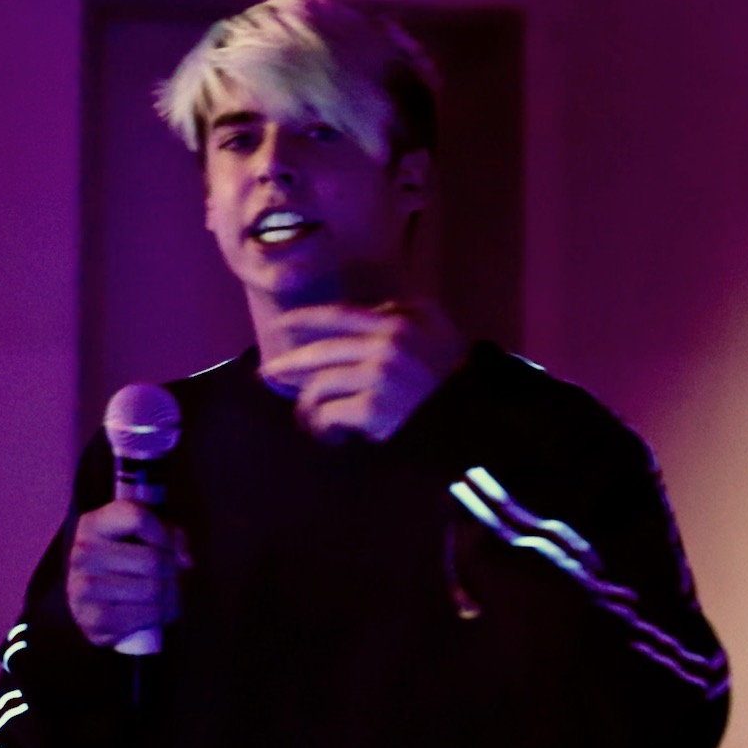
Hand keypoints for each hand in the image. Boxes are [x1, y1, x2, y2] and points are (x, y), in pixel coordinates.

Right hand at [66, 500, 190, 647]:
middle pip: (153, 560)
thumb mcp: (150, 533)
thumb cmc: (130, 556)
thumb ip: (172, 535)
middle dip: (174, 570)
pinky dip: (163, 614)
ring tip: (172, 592)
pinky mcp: (92, 620)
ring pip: (153, 590)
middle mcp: (82, 553)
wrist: (97, 597)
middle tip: (176, 574)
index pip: (138, 518)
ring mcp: (83, 588)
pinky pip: (145, 616)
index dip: (164, 533)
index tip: (168, 545)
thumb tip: (185, 561)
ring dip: (173, 594)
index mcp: (93, 524)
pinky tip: (162, 609)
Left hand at [260, 299, 464, 441]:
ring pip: (320, 387)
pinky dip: (325, 427)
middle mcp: (386, 345)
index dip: (306, 319)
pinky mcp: (373, 410)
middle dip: (289, 365)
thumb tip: (370, 312)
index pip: (340, 315)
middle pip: (321, 353)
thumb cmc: (458, 378)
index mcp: (399, 323)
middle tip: (268, 374)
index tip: (282, 325)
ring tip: (310, 418)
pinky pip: (329, 415)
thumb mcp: (438, 330)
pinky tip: (331, 434)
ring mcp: (378, 377)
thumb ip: (404, 315)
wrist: (479, 420)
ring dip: (309, 406)